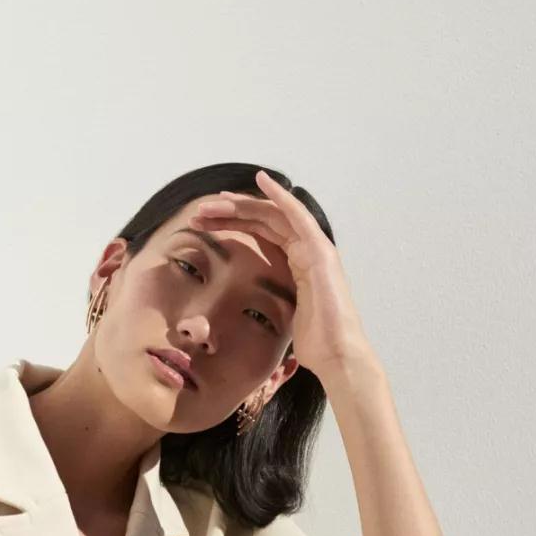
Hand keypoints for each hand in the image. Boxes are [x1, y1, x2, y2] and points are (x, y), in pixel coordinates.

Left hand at [190, 169, 373, 375]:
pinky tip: (261, 181)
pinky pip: (297, 215)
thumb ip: (270, 298)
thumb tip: (244, 308)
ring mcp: (314, 247)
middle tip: (199, 213)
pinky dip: (280, 197)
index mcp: (296, 263)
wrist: (336, 354)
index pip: (260, 233)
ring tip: (213, 202)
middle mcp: (306, 249)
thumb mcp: (281, 314)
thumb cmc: (313, 342)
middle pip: (263, 221)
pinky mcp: (319, 250)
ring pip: (274, 214)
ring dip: (242, 205)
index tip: (204, 223)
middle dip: (230, 213)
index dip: (232, 224)